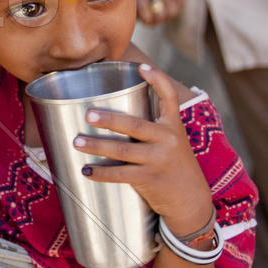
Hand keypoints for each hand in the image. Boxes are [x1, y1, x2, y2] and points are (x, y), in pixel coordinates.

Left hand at [72, 63, 212, 235]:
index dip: (158, 80)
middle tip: (87, 114)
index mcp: (173, 126)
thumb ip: (151, 126)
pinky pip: (120, 175)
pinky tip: (86, 170)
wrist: (191, 201)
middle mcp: (168, 140)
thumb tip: (116, 110)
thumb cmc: (173, 165)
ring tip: (76, 142)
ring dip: (96, 146)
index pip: (169, 97)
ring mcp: (159, 160)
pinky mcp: (150, 179)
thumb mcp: (171, 141)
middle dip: (108, 119)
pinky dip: (101, 173)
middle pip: (134, 125)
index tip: (142, 67)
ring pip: (122, 151)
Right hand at [136, 0, 203, 25]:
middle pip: (173, 9)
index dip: (175, 8)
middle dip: (166, 16)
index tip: (166, 10)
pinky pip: (146, 15)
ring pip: (161, 14)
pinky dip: (146, 20)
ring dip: (157, 20)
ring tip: (151, 19)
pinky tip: (143, 19)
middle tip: (158, 17)